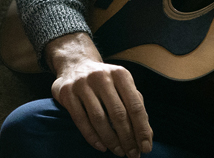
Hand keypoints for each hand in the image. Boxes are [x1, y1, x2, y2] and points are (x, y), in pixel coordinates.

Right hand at [46, 33, 151, 156]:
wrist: (75, 64)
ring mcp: (82, 84)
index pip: (135, 106)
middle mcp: (101, 76)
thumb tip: (147, 135)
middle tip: (133, 154)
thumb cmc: (105, 81)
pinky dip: (92, 137)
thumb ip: (136, 107)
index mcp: (120, 74)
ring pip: (99, 119)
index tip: (146, 147)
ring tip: (119, 152)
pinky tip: (102, 146)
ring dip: (111, 140)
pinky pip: (81, 120)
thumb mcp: (122, 86)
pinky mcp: (67, 93)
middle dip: (127, 138)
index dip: (142, 129)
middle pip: (118, 114)